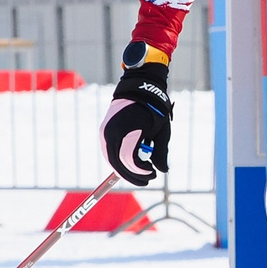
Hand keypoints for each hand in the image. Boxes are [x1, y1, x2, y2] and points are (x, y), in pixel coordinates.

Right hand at [102, 43, 173, 183]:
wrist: (139, 88)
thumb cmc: (153, 108)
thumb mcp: (161, 131)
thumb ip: (161, 152)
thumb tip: (162, 171)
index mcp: (127, 130)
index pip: (129, 159)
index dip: (140, 171)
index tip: (153, 173)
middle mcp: (111, 132)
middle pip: (116, 163)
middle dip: (132, 175)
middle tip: (147, 179)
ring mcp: (105, 132)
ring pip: (111, 159)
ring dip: (124, 170)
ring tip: (140, 173)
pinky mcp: (104, 132)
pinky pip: (109, 152)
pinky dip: (118, 161)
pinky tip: (130, 165)